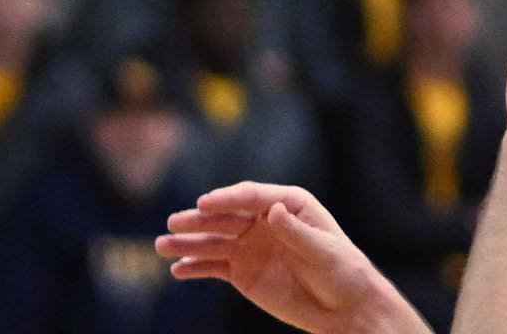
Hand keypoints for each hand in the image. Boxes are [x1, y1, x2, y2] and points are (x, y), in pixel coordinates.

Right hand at [158, 183, 423, 333]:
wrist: (345, 310)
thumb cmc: (342, 272)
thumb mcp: (323, 251)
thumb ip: (296, 232)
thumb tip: (275, 209)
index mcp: (285, 203)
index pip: (249, 196)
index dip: (226, 199)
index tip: (204, 203)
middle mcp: (261, 220)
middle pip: (224, 217)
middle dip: (197, 220)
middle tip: (173, 223)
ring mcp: (249, 246)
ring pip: (213, 241)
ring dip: (187, 244)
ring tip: (160, 246)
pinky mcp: (243, 272)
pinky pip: (214, 267)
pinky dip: (195, 267)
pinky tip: (177, 270)